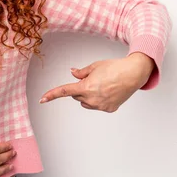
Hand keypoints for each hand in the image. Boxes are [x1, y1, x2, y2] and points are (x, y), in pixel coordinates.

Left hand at [39, 52, 154, 112]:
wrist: (133, 74)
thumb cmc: (115, 67)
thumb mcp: (95, 66)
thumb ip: (81, 72)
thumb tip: (72, 73)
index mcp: (86, 87)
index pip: (65, 92)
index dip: (52, 95)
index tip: (42, 99)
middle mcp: (92, 99)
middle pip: (77, 96)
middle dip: (80, 88)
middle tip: (93, 79)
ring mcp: (101, 106)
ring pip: (85, 103)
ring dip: (88, 95)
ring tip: (102, 85)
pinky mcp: (109, 109)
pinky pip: (97, 105)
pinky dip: (98, 100)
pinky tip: (109, 91)